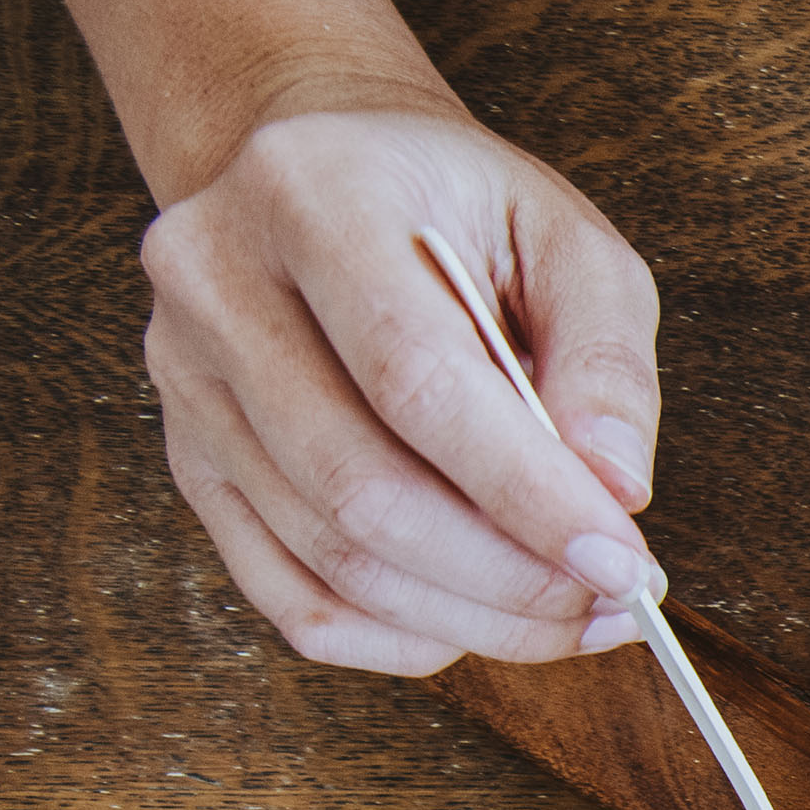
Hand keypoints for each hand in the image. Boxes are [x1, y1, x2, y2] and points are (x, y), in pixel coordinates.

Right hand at [135, 104, 662, 675]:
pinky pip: (289, 597)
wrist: (327, 172)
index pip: (416, 382)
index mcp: (311, 194)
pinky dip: (400, 638)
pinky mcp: (188, 455)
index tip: (625, 563)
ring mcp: (183, 377)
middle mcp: (215, 282)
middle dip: (507, 577)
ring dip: (470, 617)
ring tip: (571, 614)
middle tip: (612, 601)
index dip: (527, 495)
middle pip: (361, 490)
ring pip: (329, 559)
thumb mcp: (565, 239)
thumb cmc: (457, 212)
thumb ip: (605, 361)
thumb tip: (616, 493)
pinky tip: (479, 621)